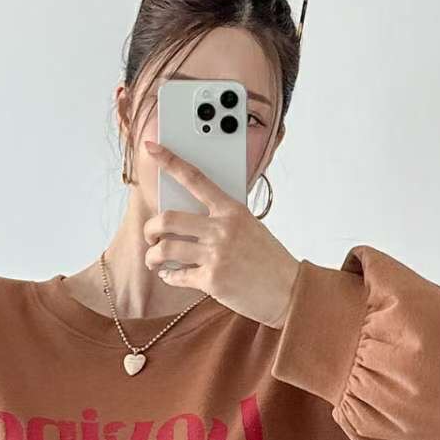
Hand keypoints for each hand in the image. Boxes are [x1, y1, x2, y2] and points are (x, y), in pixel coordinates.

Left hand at [142, 139, 300, 327]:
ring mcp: (216, 254)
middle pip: (168, 218)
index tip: (152, 148)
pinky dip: (167, 276)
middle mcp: (222, 229)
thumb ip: (222, 220)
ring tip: (154, 259)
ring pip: (165, 248)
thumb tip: (189, 221)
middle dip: (150, 228)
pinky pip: (176, 275)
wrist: (289, 290)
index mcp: (232, 210)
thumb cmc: (270, 260)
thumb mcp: (251, 228)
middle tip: (150, 236)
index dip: (170, 161)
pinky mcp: (212, 280)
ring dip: (152, 256)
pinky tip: (169, 275)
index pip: (195, 178)